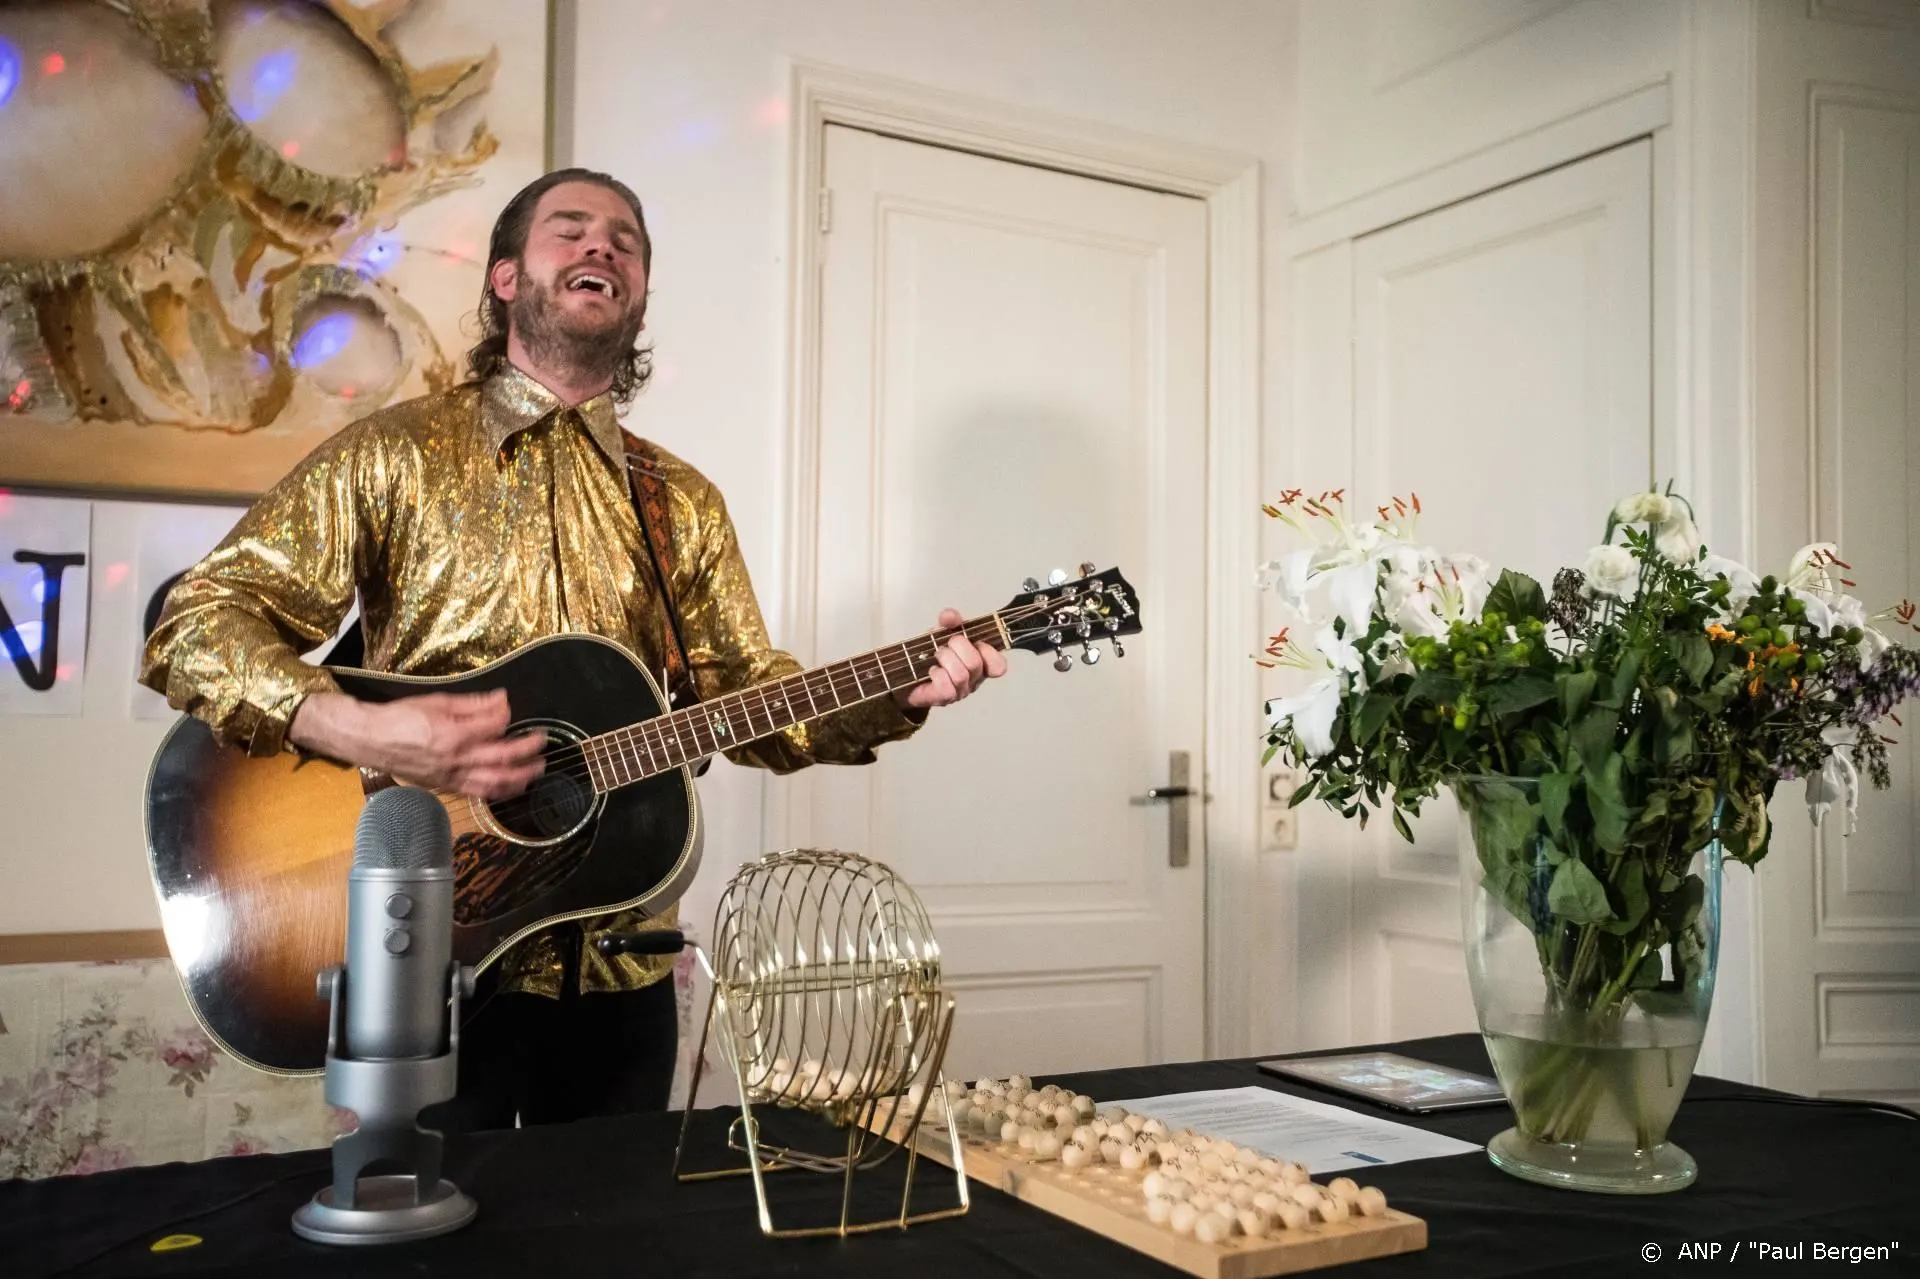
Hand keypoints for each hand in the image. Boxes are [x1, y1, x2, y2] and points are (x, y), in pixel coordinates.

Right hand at [290, 689, 546, 798]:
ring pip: (493, 783)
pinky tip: (510, 787)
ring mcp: (451, 777)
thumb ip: (473, 704)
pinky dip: (497, 791)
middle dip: (527, 751)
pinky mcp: (445, 787)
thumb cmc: (400, 717)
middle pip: (502, 758)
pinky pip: (477, 793)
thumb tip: (502, 700)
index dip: (508, 718)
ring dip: (520, 778)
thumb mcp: (437, 701)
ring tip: (536, 771)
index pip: (494, 727)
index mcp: (453, 734)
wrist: (370, 740)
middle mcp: (455, 760)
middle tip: (542, 743)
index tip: (512, 710)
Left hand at [894, 608, 1007, 710]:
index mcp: (980, 663)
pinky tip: (931, 669)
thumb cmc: (930, 654)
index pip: (999, 666)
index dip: (990, 652)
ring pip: (961, 675)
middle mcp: (973, 679)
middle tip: (946, 644)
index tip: (976, 642)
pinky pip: (947, 687)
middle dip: (958, 646)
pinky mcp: (943, 699)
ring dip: (945, 658)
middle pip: (975, 663)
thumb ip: (949, 621)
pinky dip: (937, 674)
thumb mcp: (942, 631)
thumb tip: (951, 616)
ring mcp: (960, 691)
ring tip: (936, 655)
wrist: (908, 673)